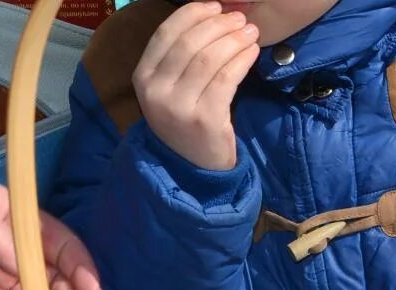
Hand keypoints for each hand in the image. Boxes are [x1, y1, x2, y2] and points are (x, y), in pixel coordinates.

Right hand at [134, 2, 259, 171]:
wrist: (193, 169)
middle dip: (219, 25)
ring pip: (210, 58)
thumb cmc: (186, 122)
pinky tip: (253, 52)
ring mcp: (179, 107)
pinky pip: (226, 79)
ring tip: (250, 33)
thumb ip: (180, 58)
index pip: (165, 33)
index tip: (216, 6)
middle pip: (190, 43)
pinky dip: (242, 60)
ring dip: (234, 40)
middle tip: (240, 19)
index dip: (193, 14)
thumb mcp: (171, 89)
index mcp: (142, 77)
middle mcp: (155, 91)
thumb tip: (211, 16)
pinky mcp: (205, 119)